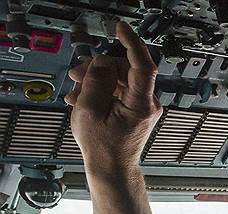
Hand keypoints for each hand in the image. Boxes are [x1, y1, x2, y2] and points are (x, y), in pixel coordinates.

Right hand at [65, 21, 160, 178]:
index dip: (132, 43)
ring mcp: (143, 106)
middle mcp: (148, 103)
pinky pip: (120, 90)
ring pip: (120, 79)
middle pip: (126, 70)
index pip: (143, 65)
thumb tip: (104, 61)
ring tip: (76, 92)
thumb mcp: (90, 110)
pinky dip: (101, 90)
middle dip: (99, 68)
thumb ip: (97, 81)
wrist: (111, 168)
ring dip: (96, 80)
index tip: (121, 29)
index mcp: (141, 104)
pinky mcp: (137, 109)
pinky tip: (84, 98)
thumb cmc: (103, 148)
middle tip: (77, 73)